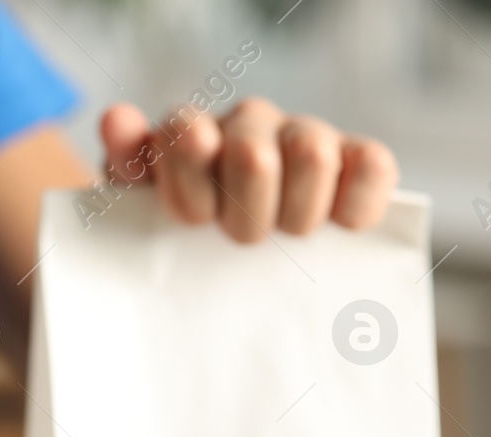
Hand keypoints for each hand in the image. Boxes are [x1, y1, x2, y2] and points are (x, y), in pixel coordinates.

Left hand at [99, 98, 398, 242]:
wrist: (232, 264)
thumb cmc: (184, 239)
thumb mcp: (140, 212)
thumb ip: (126, 166)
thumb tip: (117, 119)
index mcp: (192, 134)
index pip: (187, 134)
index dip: (190, 188)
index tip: (194, 222)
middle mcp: (249, 125)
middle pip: (253, 153)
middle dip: (246, 213)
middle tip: (242, 238)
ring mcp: (305, 138)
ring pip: (313, 155)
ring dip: (297, 212)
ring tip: (285, 235)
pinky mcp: (357, 160)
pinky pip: (373, 164)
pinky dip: (357, 201)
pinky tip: (336, 226)